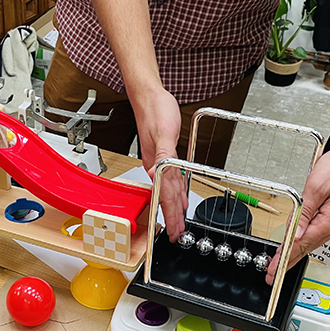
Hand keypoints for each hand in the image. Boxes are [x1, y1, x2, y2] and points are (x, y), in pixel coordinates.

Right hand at [132, 86, 187, 241]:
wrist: (149, 96)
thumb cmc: (155, 110)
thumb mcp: (164, 133)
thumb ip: (163, 155)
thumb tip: (159, 175)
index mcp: (156, 163)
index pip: (165, 195)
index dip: (171, 214)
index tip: (175, 230)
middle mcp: (156, 165)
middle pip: (166, 196)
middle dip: (171, 217)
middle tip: (177, 235)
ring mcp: (159, 161)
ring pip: (168, 190)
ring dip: (173, 207)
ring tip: (177, 223)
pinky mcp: (163, 154)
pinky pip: (170, 178)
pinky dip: (176, 191)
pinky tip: (180, 196)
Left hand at [265, 131, 329, 283]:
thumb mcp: (316, 187)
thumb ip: (304, 212)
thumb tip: (296, 233)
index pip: (304, 244)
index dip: (286, 258)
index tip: (274, 269)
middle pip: (308, 246)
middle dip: (288, 260)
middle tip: (272, 272)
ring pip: (312, 240)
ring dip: (295, 251)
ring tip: (280, 262)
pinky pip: (317, 231)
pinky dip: (304, 240)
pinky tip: (295, 244)